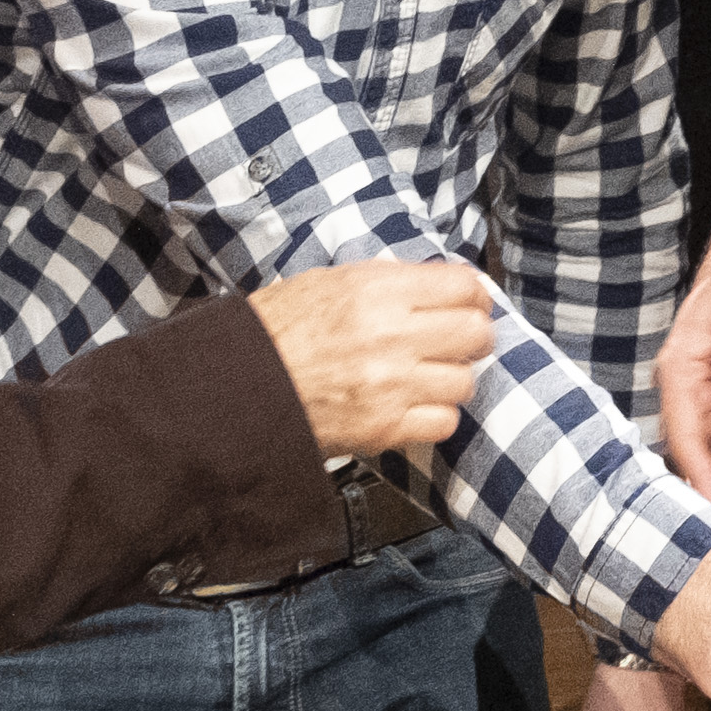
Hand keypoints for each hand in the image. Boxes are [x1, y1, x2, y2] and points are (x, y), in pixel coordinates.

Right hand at [246, 261, 495, 456]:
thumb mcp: (327, 283)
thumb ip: (386, 283)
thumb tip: (436, 286)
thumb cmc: (274, 331)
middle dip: (472, 336)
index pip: (464, 286)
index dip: (474, 296)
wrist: (233, 385)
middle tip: (458, 341)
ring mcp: (390, 384)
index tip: (471, 303)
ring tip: (428, 377)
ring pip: (465, 381)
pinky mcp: (384, 427)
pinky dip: (434, 416)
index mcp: (376, 290)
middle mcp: (390, 334)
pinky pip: (444, 422)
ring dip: (451, 379)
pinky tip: (413, 406)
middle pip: (476, 333)